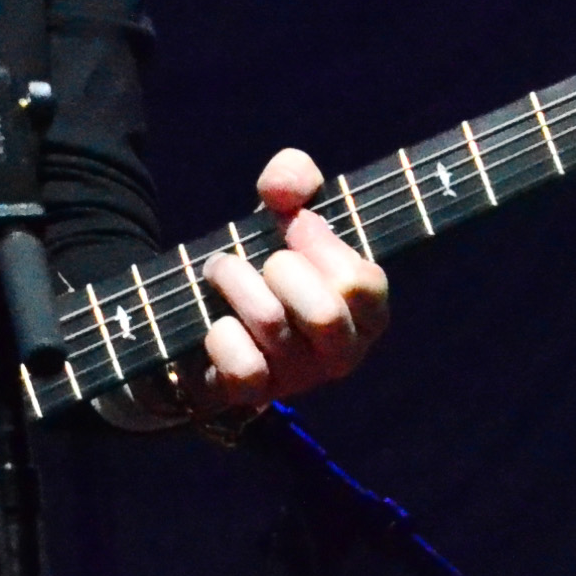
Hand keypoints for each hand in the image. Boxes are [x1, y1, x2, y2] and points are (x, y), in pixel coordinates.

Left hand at [187, 149, 390, 419]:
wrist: (208, 317)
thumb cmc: (266, 263)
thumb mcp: (284, 211)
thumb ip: (295, 178)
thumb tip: (283, 192)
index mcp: (367, 311)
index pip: (361, 285)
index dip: (321, 246)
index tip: (293, 225)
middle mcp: (342, 352)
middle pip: (324, 315)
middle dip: (279, 269)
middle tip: (260, 259)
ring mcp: (300, 379)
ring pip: (272, 326)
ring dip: (235, 281)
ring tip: (221, 269)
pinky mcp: (256, 397)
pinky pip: (243, 367)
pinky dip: (220, 334)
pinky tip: (216, 322)